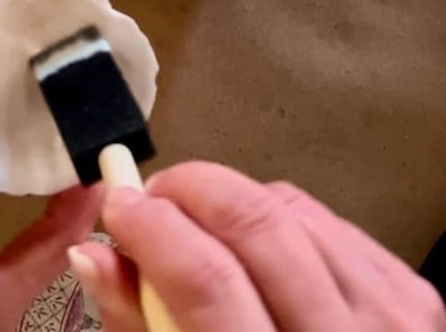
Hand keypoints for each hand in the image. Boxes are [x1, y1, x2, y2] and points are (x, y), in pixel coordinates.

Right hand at [69, 162, 445, 331]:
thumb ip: (135, 322)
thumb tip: (93, 252)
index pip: (207, 282)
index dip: (153, 228)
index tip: (119, 204)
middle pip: (258, 226)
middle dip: (191, 188)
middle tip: (154, 194)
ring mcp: (391, 319)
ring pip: (292, 210)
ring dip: (232, 201)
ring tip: (201, 224)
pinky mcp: (413, 295)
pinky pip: (327, 219)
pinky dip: (280, 214)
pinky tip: (257, 243)